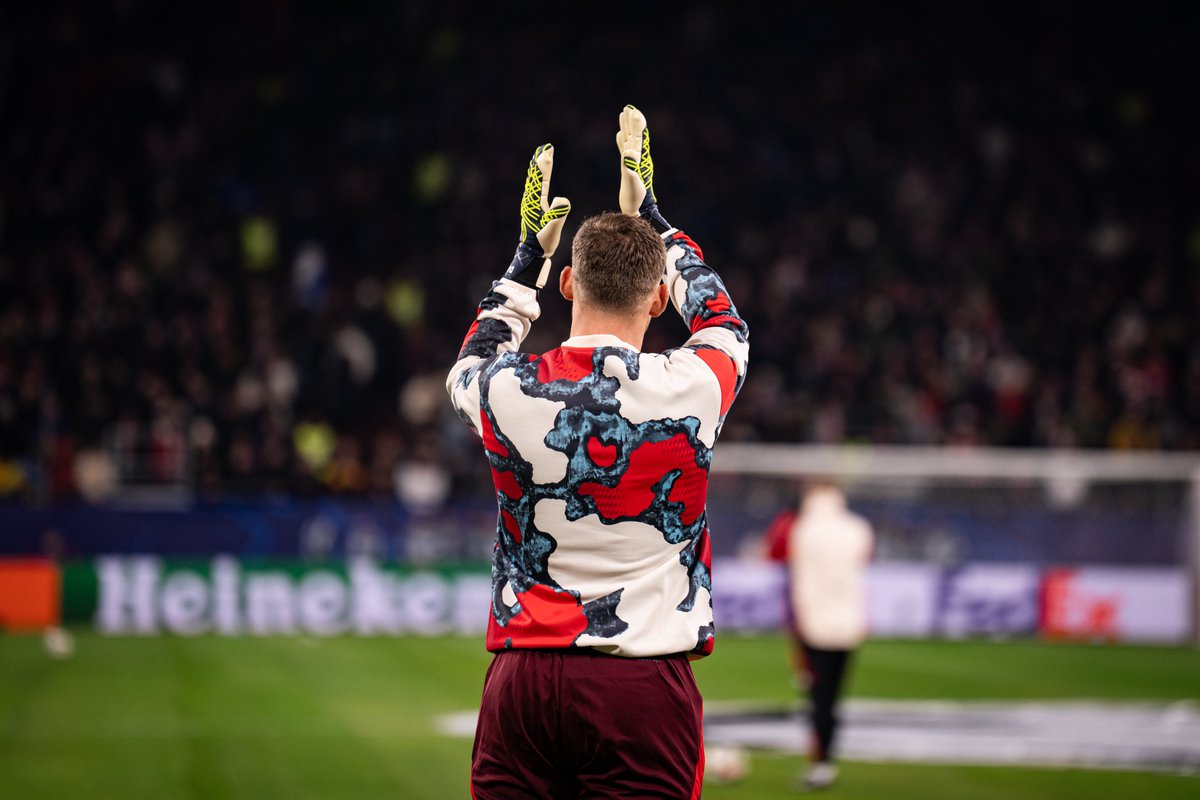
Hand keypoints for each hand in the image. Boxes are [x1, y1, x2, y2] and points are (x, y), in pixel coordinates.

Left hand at [503, 143, 570, 288]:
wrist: (534, 254)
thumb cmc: (542, 244)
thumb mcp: (551, 230)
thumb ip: (557, 214)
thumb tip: (562, 199)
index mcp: (534, 204)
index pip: (540, 181)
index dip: (543, 166)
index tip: (546, 152)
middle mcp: (531, 201)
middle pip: (536, 177)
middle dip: (541, 162)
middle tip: (545, 148)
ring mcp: (533, 205)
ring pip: (536, 182)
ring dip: (540, 168)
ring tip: (544, 156)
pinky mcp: (536, 209)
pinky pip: (539, 189)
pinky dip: (541, 179)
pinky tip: (543, 177)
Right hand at [616, 105, 670, 233]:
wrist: (635, 208)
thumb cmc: (634, 197)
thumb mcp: (632, 181)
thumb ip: (630, 167)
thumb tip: (629, 152)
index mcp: (637, 158)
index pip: (637, 137)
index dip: (636, 124)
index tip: (633, 111)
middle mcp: (635, 157)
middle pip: (633, 135)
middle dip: (631, 121)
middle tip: (628, 107)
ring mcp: (631, 161)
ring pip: (628, 139)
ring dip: (626, 128)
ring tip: (623, 115)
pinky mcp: (626, 167)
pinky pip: (623, 149)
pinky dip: (621, 141)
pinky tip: (619, 135)